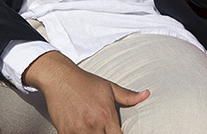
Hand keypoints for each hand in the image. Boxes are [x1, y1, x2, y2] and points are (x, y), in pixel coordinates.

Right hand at [24, 52, 148, 133]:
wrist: (60, 78)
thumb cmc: (85, 82)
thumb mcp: (108, 87)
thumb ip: (128, 95)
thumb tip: (146, 94)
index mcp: (106, 115)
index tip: (117, 133)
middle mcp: (93, 124)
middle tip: (104, 129)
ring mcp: (78, 130)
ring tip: (93, 129)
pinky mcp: (65, 132)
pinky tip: (82, 130)